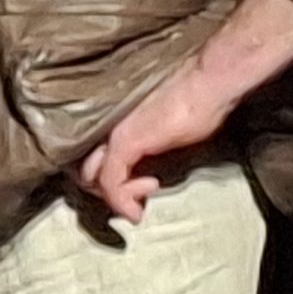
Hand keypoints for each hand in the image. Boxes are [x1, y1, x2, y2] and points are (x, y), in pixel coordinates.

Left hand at [73, 0, 292, 224]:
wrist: (208, 81)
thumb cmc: (197, 99)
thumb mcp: (167, 127)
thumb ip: (148, 141)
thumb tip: (148, 161)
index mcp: (112, 118)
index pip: (88, 151)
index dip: (103, 174)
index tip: (136, 181)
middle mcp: (104, 124)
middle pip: (84, 165)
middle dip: (106, 189)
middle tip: (137, 194)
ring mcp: (111, 132)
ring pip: (91, 177)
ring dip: (116, 198)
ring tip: (143, 196)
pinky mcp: (124, 142)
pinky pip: (110, 182)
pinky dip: (120, 202)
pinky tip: (136, 212)